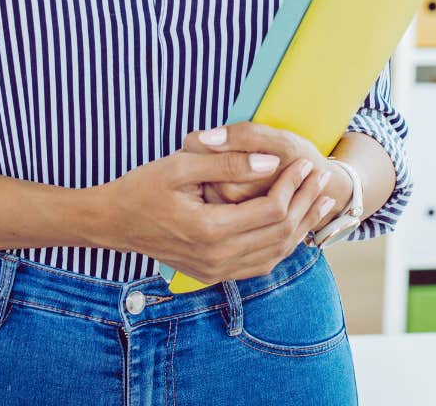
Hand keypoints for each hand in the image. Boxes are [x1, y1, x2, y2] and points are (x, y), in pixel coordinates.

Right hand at [93, 132, 337, 284]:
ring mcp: (215, 270)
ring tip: (320, 201)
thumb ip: (227, 162)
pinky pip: (259, 265)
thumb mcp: (181, 164)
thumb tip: (270, 161)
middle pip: (279, 233)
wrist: (113, 222)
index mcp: (209, 229)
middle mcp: (216, 257)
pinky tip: (293, 226)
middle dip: (305, 203)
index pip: (270, 209)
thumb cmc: (143, 187)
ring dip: (300, 226)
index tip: (306, 162)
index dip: (294, 185)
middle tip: (321, 176)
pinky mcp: (213, 274)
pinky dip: (281, 245)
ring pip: (274, 253)